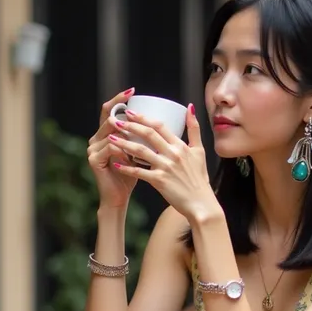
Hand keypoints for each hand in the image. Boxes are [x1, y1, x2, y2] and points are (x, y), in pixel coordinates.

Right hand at [87, 88, 140, 209]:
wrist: (119, 197)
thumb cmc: (132, 175)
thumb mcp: (139, 152)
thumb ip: (143, 137)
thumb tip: (162, 121)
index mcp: (106, 134)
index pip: (110, 110)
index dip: (119, 99)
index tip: (132, 90)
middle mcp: (96, 138)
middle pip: (108, 117)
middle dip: (122, 111)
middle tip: (135, 105)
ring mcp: (93, 148)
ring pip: (110, 132)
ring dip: (126, 131)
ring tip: (140, 130)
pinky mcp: (94, 160)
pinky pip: (110, 148)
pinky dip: (123, 148)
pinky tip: (133, 151)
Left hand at [108, 104, 218, 224]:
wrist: (201, 203)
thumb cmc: (199, 179)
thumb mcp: (200, 151)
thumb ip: (194, 128)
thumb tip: (190, 107)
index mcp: (181, 146)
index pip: (160, 126)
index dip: (143, 118)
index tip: (130, 112)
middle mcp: (173, 154)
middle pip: (148, 134)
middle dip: (130, 126)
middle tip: (115, 121)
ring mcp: (166, 167)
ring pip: (141, 151)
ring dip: (124, 143)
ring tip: (111, 138)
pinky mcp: (159, 181)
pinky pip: (139, 172)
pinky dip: (127, 168)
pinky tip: (116, 164)